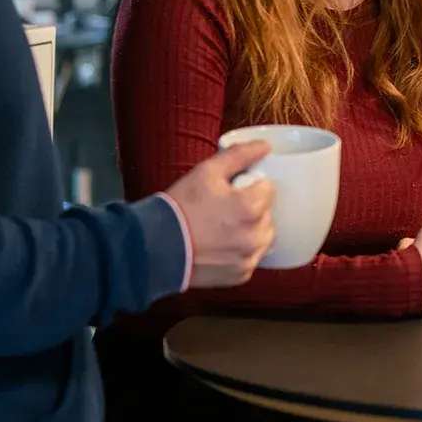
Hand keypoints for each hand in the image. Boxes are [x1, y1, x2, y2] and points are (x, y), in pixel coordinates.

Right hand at [164, 141, 276, 288]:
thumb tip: (265, 146)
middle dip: (252, 209)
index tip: (232, 191)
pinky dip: (241, 252)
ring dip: (251, 230)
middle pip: (268, 214)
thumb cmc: (179, 208)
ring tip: (223, 228)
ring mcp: (248, 258)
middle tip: (224, 210)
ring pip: (263, 237)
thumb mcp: (206, 172)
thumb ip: (239, 156)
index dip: (250, 187)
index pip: (268, 189)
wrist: (154, 248)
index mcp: (250, 207)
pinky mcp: (240, 275)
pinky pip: (251, 258)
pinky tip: (221, 246)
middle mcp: (254, 235)